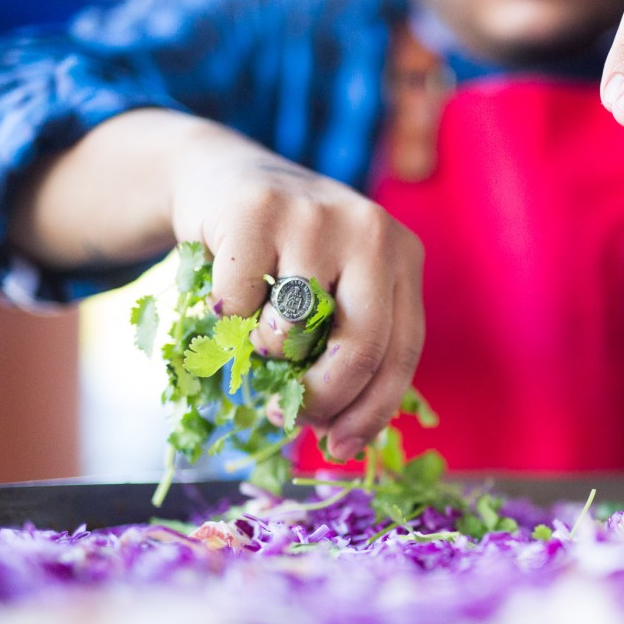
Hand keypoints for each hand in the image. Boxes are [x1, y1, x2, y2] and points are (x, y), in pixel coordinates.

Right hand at [170, 125, 424, 460]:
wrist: (220, 177)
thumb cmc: (284, 255)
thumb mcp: (334, 290)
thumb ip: (349, 346)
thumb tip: (344, 440)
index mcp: (402, 255)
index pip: (403, 350)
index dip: (373, 410)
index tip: (342, 446)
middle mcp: (371, 229)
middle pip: (362, 345)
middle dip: (324, 398)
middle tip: (289, 417)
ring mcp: (316, 215)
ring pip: (296, 328)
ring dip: (269, 353)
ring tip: (259, 337)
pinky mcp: (256, 210)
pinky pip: (241, 302)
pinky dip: (228, 317)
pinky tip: (228, 297)